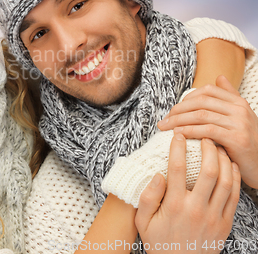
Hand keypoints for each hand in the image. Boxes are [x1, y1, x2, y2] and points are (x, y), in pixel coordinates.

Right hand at [136, 134, 239, 253]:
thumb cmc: (159, 242)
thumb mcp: (143, 221)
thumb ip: (148, 197)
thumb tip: (157, 174)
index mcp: (174, 205)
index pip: (177, 169)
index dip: (178, 148)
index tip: (177, 134)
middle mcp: (196, 209)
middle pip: (207, 171)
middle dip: (207, 149)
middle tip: (202, 136)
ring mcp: (213, 216)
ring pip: (225, 181)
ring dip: (223, 160)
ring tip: (217, 146)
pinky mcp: (225, 223)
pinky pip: (234, 196)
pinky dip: (234, 177)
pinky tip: (229, 165)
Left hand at [158, 75, 257, 187]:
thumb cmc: (248, 142)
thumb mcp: (240, 117)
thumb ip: (229, 97)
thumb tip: (219, 77)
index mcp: (239, 102)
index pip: (207, 91)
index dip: (187, 98)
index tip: (173, 109)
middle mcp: (240, 110)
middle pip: (201, 102)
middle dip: (178, 110)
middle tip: (164, 120)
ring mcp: (240, 123)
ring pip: (201, 116)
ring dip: (178, 121)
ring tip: (165, 127)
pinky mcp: (238, 139)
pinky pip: (207, 131)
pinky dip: (189, 131)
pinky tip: (178, 135)